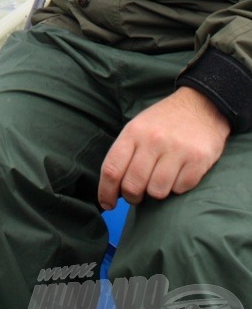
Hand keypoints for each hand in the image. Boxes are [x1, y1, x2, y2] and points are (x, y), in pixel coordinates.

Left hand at [98, 87, 230, 208]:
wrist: (202, 104)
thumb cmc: (165, 120)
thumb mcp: (139, 127)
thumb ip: (126, 153)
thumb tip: (113, 187)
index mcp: (133, 132)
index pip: (112, 169)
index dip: (106, 192)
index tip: (107, 204)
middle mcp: (153, 141)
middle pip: (132, 185)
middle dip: (132, 197)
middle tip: (137, 195)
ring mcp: (176, 150)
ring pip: (157, 192)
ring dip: (156, 192)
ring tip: (160, 180)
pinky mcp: (198, 160)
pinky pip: (180, 189)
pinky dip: (178, 187)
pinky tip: (178, 174)